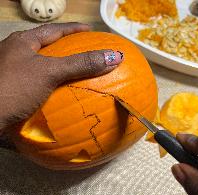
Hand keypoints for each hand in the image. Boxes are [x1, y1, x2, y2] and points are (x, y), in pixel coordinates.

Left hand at [0, 23, 122, 133]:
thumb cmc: (13, 87)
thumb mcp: (49, 71)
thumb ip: (80, 63)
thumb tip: (114, 56)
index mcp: (22, 42)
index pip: (53, 30)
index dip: (73, 29)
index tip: (90, 30)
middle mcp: (16, 54)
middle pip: (47, 46)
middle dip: (67, 48)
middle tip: (86, 51)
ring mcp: (14, 73)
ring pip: (43, 66)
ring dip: (61, 69)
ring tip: (78, 72)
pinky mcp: (15, 91)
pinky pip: (41, 84)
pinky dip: (54, 86)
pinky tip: (63, 93)